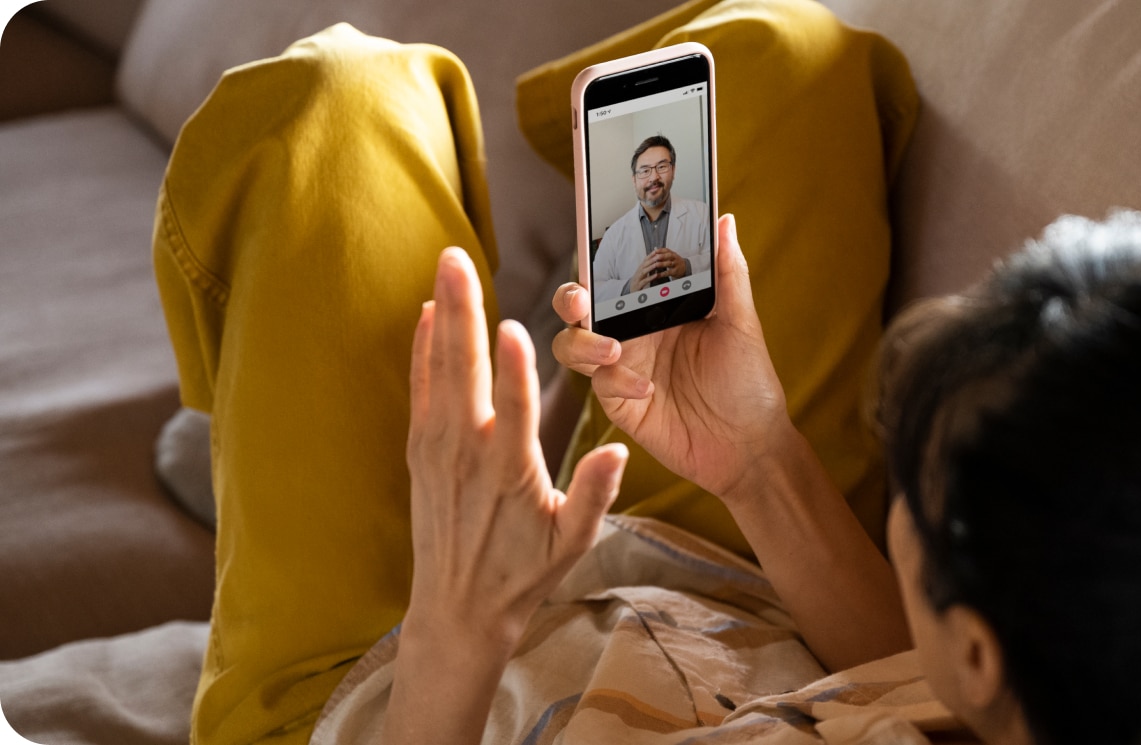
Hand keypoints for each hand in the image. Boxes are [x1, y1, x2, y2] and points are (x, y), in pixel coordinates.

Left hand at [405, 248, 627, 649]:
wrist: (457, 609)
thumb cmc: (523, 573)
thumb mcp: (572, 542)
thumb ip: (595, 495)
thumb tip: (618, 448)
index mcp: (511, 472)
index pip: (513, 410)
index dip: (512, 368)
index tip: (513, 326)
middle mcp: (468, 452)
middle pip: (463, 370)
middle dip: (462, 311)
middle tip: (457, 259)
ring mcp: (438, 448)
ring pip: (438, 369)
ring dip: (442, 314)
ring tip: (446, 266)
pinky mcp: (420, 451)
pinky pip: (421, 388)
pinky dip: (423, 349)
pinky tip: (427, 315)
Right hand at [552, 215, 792, 500]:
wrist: (750, 446)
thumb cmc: (749, 382)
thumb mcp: (741, 323)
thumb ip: (728, 272)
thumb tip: (725, 220)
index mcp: (658, 304)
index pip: (617, 271)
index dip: (596, 254)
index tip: (589, 241)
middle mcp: (633, 330)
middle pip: (579, 304)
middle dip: (569, 296)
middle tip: (581, 298)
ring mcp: (621, 366)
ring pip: (572, 342)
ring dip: (582, 340)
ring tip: (613, 348)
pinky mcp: (618, 401)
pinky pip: (598, 383)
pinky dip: (616, 380)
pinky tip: (647, 388)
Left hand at [655, 248, 689, 278]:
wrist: (684, 267)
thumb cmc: (674, 260)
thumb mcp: (670, 255)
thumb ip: (662, 253)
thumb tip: (654, 251)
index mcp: (672, 253)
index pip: (666, 250)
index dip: (660, 250)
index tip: (654, 252)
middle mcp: (674, 257)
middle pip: (669, 255)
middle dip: (661, 256)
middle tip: (654, 258)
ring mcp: (675, 264)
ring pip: (669, 263)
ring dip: (661, 264)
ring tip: (654, 266)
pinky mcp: (675, 271)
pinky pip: (668, 272)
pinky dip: (662, 274)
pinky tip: (657, 275)